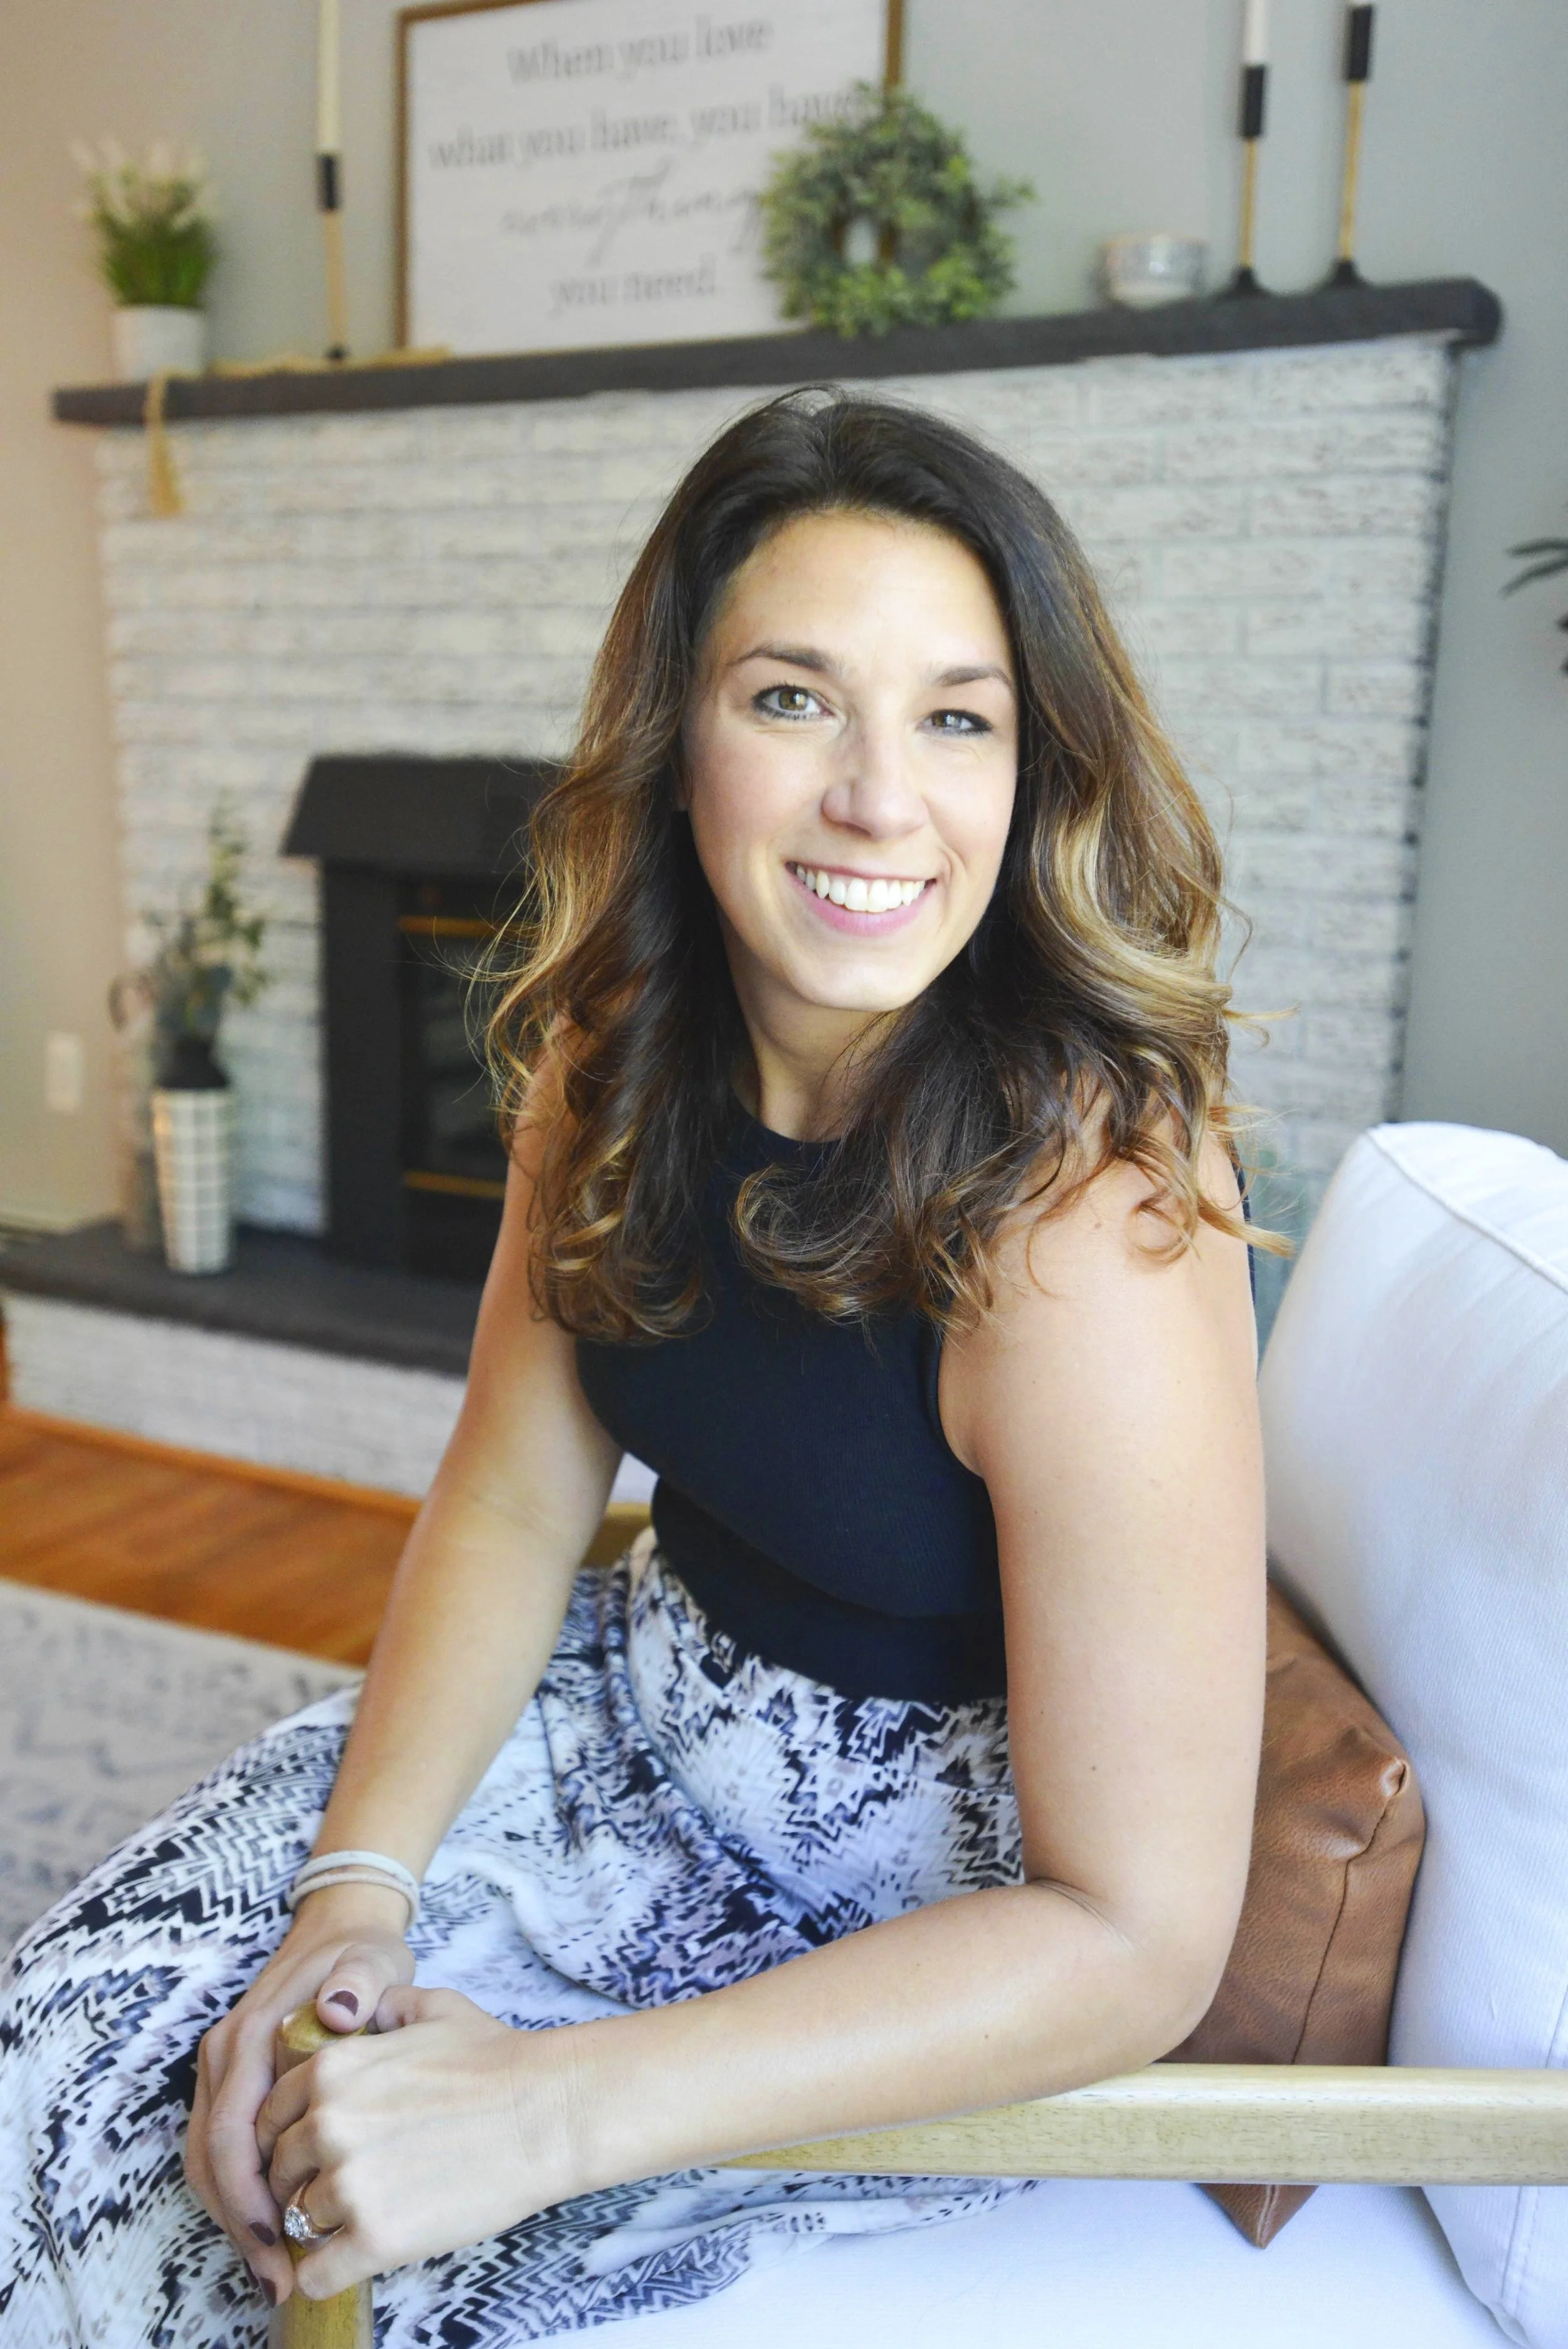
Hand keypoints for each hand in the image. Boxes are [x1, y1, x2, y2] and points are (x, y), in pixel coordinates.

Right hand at [185, 1883, 414, 2307]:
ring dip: (237, 2217)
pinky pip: (223, 2150)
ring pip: (209, 2162)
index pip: (231, 2132)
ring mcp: (223, 2071)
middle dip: (240, 2224)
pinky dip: (241, 2194)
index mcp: (248, 2035)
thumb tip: (339, 2007)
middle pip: (210, 2159)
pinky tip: (278, 2226)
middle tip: (278, 2277)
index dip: (249, 2197)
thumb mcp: (372, 1959)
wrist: (341, 1928)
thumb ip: (359, 1981)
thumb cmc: (361, 1953)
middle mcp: (223, 2057)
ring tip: (278, 2268)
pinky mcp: (233, 2084)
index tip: (280, 2245)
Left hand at [256, 1985, 585, 2301]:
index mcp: (330, 2069)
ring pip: (298, 2220)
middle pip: (280, 2171)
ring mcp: (348, 2183)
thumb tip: (360, 2011)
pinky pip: (317, 2274)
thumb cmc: (496, 2060)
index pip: (271, 2117)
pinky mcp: (375, 2237)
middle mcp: (326, 2124)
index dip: (290, 2137)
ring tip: (362, 2217)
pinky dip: (326, 2274)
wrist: (544, 2111)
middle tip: (342, 2188)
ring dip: (323, 2224)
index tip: (313, 2153)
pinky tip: (352, 2259)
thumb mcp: (432, 2007)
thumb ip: (383, 2006)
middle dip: (303, 2181)